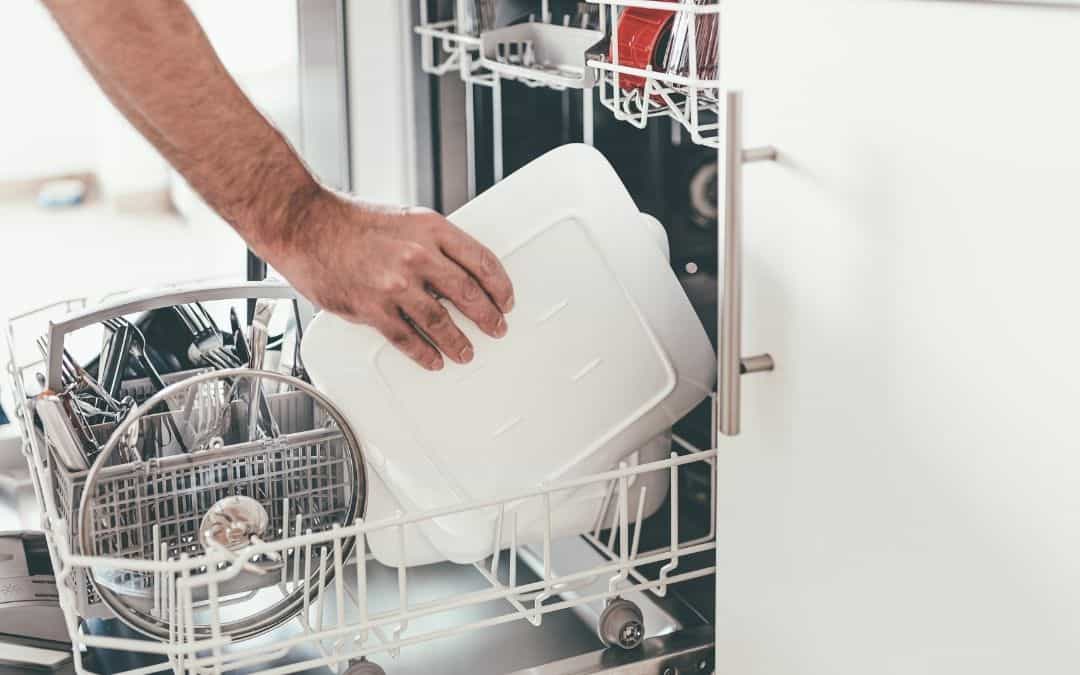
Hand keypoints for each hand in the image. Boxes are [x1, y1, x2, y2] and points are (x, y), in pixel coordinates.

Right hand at [271, 189, 514, 370]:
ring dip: (459, 342)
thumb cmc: (352, 221)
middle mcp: (417, 255)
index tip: (506, 299)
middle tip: (496, 328)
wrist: (306, 226)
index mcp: (431, 229)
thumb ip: (434, 244)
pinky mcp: (372, 308)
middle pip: (468, 294)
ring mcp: (395, 284)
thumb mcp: (406, 218)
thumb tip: (460, 272)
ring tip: (466, 352)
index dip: (500, 285)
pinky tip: (433, 359)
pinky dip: (424, 353)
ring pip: (440, 322)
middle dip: (488, 317)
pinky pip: (407, 339)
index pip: (482, 261)